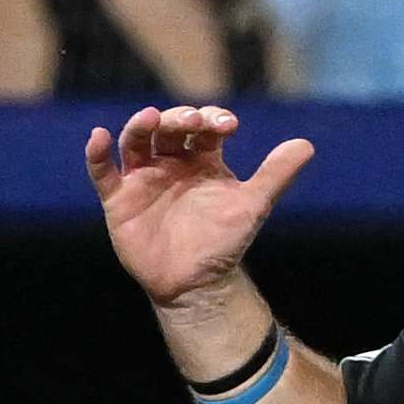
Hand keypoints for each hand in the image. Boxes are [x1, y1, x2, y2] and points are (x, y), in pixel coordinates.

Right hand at [88, 105, 313, 320]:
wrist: (196, 284)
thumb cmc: (224, 243)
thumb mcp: (253, 207)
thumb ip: (275, 175)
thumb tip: (306, 145)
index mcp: (202, 159)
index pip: (204, 127)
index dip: (213, 119)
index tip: (227, 125)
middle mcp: (170, 162)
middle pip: (169, 128)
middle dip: (179, 119)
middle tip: (193, 122)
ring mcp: (143, 177)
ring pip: (136, 140)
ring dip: (141, 126)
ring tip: (151, 119)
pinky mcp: (118, 199)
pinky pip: (103, 171)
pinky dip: (97, 154)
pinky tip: (98, 137)